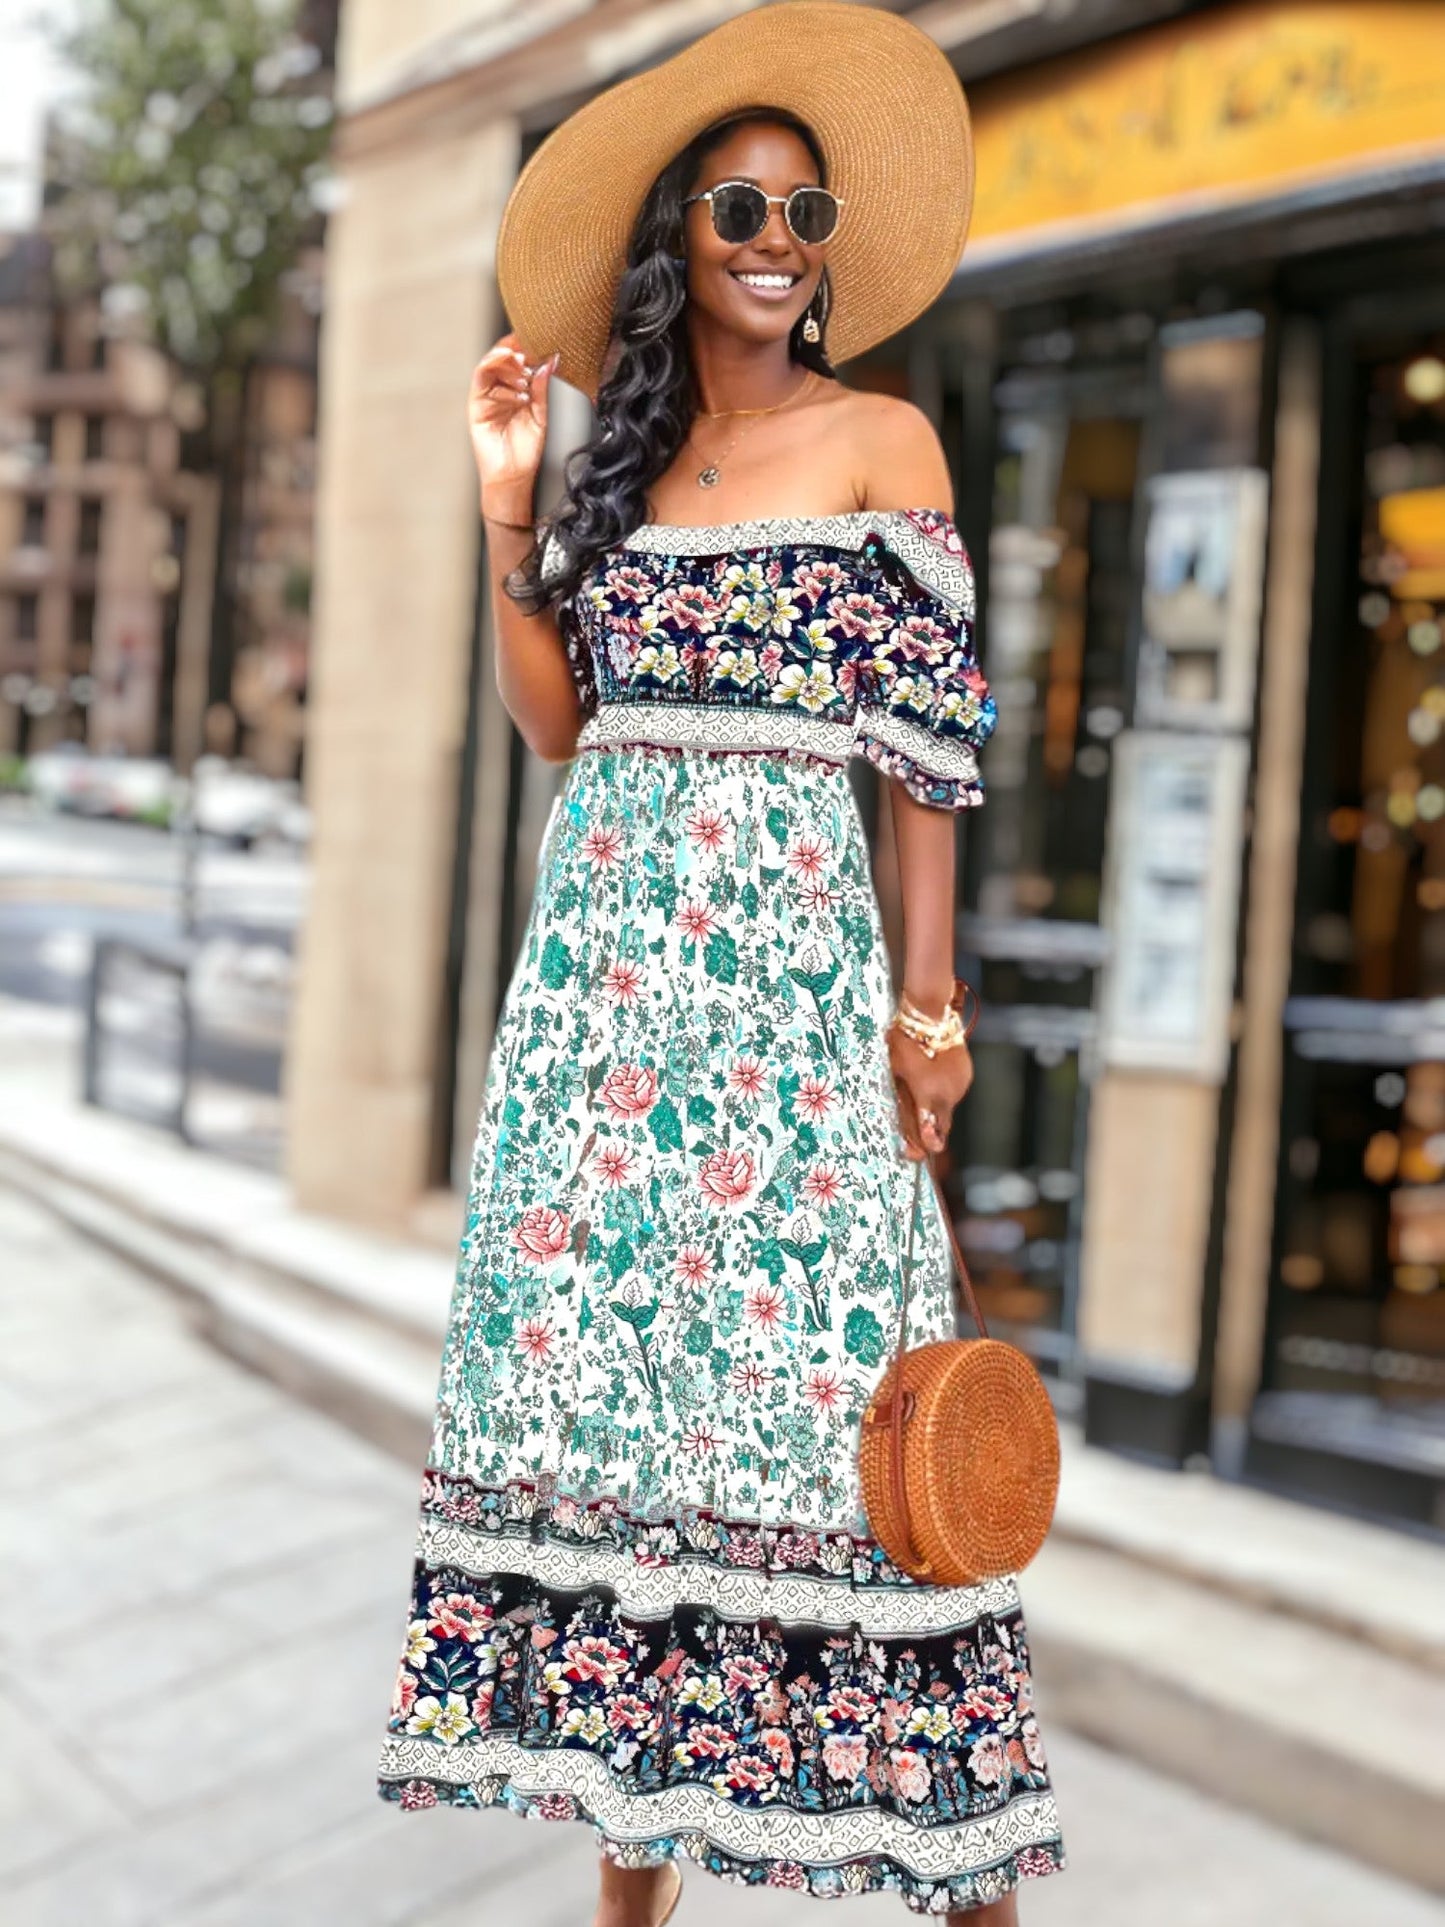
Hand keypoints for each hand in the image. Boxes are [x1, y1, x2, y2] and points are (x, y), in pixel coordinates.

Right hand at [469, 331, 557, 515]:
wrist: (513, 476)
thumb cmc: (526, 450)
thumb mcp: (541, 415)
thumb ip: (543, 389)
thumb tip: (550, 362)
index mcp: (517, 390)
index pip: (520, 360)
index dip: (528, 346)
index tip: (542, 337)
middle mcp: (501, 389)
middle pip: (504, 356)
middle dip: (518, 348)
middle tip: (531, 349)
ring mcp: (488, 395)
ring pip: (491, 362)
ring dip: (508, 359)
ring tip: (524, 368)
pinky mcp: (477, 403)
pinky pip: (482, 378)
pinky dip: (497, 371)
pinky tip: (515, 381)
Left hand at [888, 1024, 973, 1161]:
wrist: (930, 1015)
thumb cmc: (905, 1041)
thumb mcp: (897, 1070)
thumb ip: (904, 1101)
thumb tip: (906, 1125)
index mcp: (929, 1094)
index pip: (929, 1129)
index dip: (922, 1144)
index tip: (914, 1153)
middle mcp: (948, 1093)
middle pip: (941, 1124)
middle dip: (930, 1133)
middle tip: (915, 1146)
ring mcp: (960, 1084)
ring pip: (948, 1108)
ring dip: (936, 1112)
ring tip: (921, 1110)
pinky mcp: (966, 1076)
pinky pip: (954, 1093)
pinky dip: (943, 1095)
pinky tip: (933, 1086)